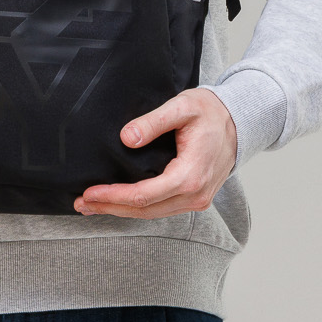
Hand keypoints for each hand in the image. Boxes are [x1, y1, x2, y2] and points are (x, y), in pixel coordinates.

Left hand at [74, 87, 238, 219]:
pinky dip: (138, 208)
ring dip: (121, 210)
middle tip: (81, 203)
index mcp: (191, 176)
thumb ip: (153, 121)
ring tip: (92, 206)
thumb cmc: (212, 113)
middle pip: (144, 210)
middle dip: (110, 208)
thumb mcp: (183, 107)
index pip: (143, 195)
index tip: (89, 191)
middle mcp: (195, 195)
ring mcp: (197, 200)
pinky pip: (161, 209)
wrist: (241, 122)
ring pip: (152, 214)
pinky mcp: (195, 199)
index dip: (114, 196)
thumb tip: (127, 137)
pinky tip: (119, 203)